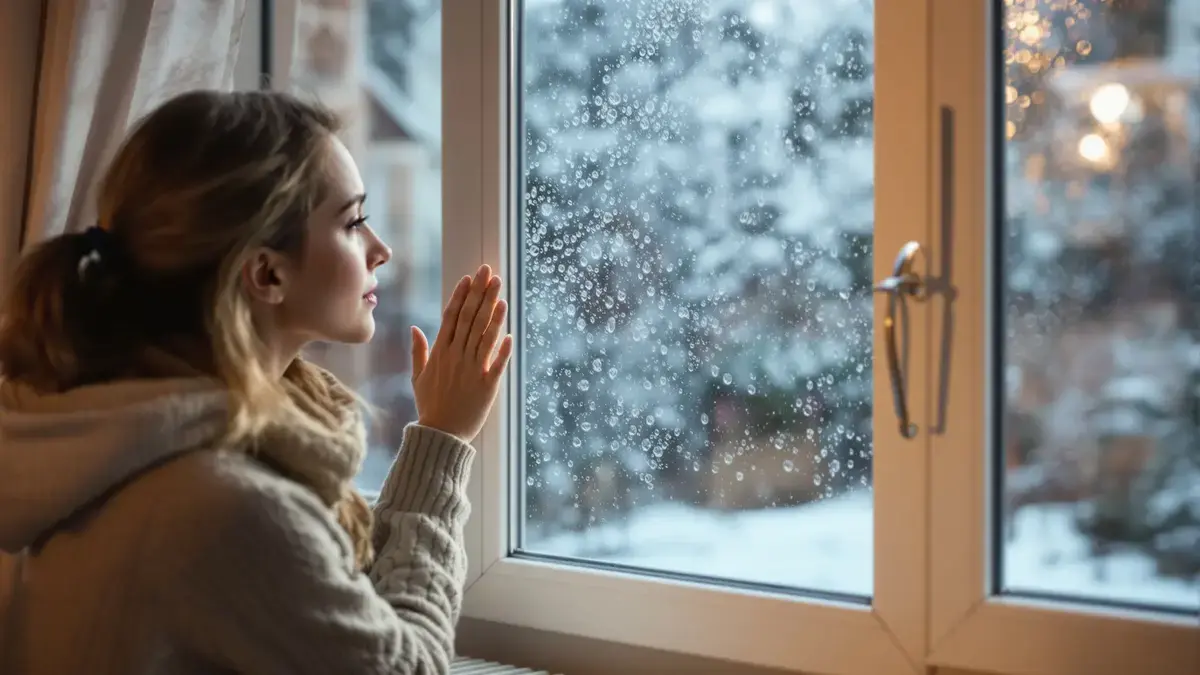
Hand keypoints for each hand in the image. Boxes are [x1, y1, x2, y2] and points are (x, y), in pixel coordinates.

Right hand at [410, 265, 513, 441]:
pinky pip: (497, 363)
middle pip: (470, 319)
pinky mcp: (487, 385)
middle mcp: (456, 357)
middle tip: (490, 272)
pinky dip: (503, 348)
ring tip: (501, 292)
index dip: (462, 295)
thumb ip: (418, 351)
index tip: (470, 277)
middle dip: (481, 293)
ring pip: (484, 335)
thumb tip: (415, 327)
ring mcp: (472, 370)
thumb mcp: (418, 377)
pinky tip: (510, 332)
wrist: (441, 435)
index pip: (452, 316)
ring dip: (494, 312)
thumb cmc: (430, 406)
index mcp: (440, 352)